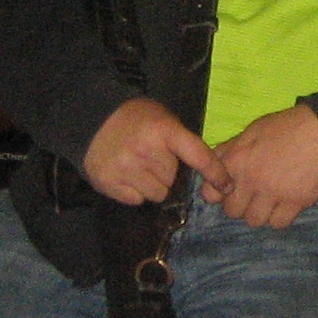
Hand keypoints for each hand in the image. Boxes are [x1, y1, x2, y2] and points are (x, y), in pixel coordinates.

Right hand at [81, 96, 227, 206]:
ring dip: (152, 185)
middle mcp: (145, 150)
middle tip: (151, 157)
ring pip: (157, 194)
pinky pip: (136, 200)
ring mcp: (125, 168)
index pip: (197, 155)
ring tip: (138, 166)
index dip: (215, 173)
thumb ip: (181, 142)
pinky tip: (125, 174)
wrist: (90, 118)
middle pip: (173, 180)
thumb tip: (207, 172)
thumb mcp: (162, 118)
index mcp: (163, 131)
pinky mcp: (109, 182)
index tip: (227, 186)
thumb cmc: (134, 118)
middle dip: (167, 173)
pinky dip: (134, 191)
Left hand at [213, 103, 317, 229]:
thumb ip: (230, 150)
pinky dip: (280, 217)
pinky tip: (284, 204)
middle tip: (253, 194)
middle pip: (232, 211)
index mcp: (237, 160)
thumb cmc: (286, 127)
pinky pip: (278, 224)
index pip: (209, 194)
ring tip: (269, 200)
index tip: (230, 189)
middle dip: (240, 204)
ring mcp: (273, 194)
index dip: (218, 192)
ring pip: (254, 221)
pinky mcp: (295, 204)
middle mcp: (251, 180)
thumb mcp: (252, 131)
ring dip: (260, 213)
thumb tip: (215, 165)